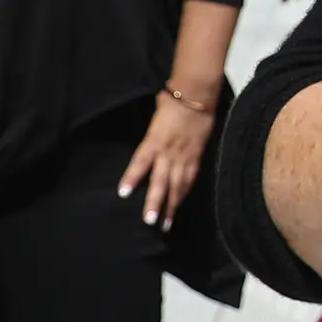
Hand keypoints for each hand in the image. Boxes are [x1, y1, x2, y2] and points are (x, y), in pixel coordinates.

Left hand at [117, 86, 213, 226]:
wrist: (197, 96)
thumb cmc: (171, 103)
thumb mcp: (154, 118)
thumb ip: (149, 138)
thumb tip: (144, 152)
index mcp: (154, 140)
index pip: (140, 162)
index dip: (132, 177)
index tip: (124, 193)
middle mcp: (169, 152)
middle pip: (161, 181)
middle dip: (155, 201)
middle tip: (149, 221)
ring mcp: (184, 156)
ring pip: (177, 185)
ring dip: (171, 205)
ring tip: (165, 224)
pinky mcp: (197, 157)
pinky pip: (190, 178)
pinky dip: (184, 193)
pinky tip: (179, 205)